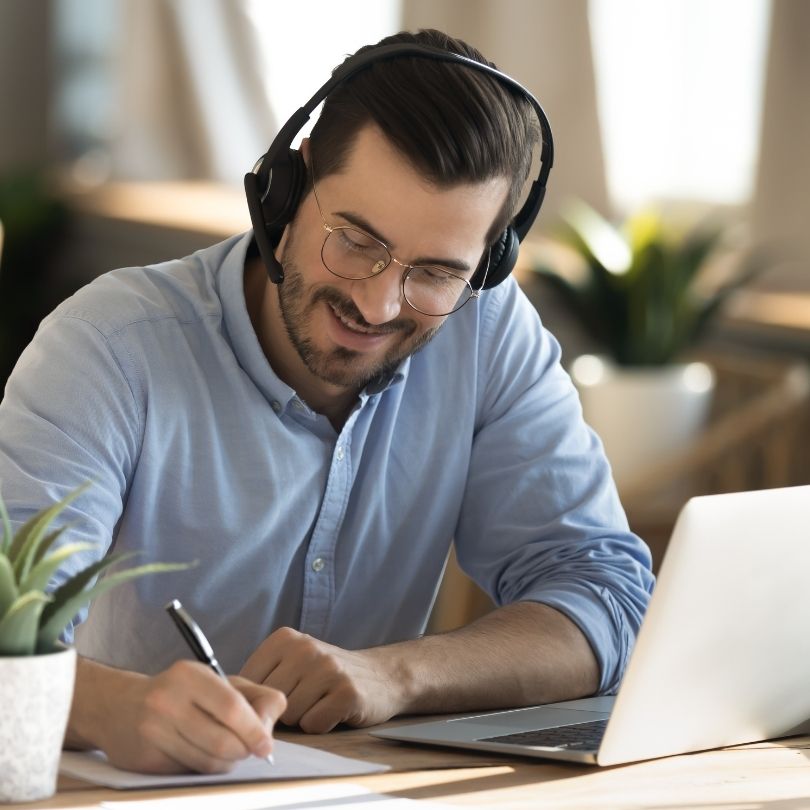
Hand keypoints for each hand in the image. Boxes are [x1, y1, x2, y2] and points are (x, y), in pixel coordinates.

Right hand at [69, 658, 286, 773]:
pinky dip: (203, 769)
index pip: (231, 708)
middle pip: (222, 741)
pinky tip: (199, 755)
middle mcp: (166, 701)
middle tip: (248, 750)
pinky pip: (188, 773)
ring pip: (207, 762)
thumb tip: (271, 727)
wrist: (117, 706)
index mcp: (189, 675)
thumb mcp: (217, 682)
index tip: (267, 746)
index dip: (254, 730)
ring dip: (226, 763)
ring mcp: (151, 732)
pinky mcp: (144, 761)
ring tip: (226, 751)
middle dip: (243, 751)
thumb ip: (254, 698)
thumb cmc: (180, 693)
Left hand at [240, 627, 407, 732]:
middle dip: (282, 711)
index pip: (247, 683)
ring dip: (303, 718)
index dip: (260, 700)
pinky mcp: (347, 692)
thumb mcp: (291, 662)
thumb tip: (229, 708)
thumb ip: (261, 678)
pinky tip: (334, 711)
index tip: (281, 694)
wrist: (381, 675)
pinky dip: (322, 725)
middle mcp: (305, 648)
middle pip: (269, 701)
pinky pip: (314, 724)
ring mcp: (328, 669)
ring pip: (290, 715)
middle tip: (306, 700)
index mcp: (285, 638)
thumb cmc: (325, 675)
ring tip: (321, 703)